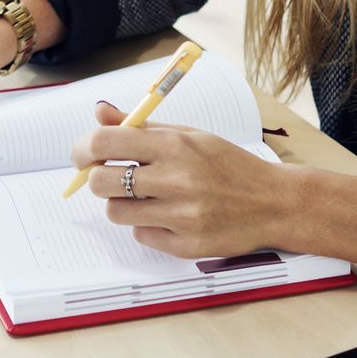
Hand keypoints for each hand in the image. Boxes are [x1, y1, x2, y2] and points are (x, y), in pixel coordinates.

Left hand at [73, 102, 294, 257]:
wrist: (274, 203)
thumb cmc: (228, 165)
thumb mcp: (189, 135)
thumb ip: (141, 126)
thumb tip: (100, 111)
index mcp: (174, 147)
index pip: (104, 143)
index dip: (83, 149)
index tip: (83, 154)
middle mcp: (176, 181)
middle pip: (100, 182)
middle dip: (98, 179)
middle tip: (112, 177)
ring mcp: (181, 217)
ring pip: (116, 212)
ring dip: (123, 204)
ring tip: (147, 197)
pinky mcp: (186, 246)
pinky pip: (141, 235)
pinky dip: (148, 226)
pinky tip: (170, 216)